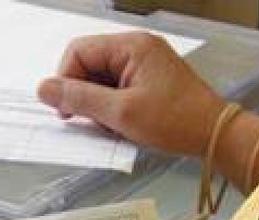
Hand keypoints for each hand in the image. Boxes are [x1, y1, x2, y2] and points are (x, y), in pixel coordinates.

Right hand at [36, 33, 226, 157]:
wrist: (213, 133)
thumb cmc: (176, 121)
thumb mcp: (120, 113)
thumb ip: (79, 99)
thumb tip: (45, 89)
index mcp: (131, 46)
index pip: (78, 51)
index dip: (66, 81)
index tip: (67, 110)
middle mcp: (136, 49)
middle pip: (87, 64)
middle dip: (82, 95)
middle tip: (92, 121)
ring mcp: (141, 64)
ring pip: (98, 79)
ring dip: (96, 105)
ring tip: (112, 124)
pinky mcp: (145, 80)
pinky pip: (113, 89)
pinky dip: (109, 108)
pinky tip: (120, 123)